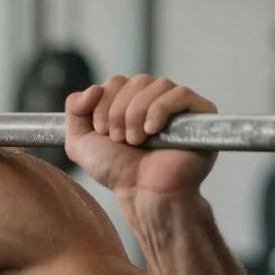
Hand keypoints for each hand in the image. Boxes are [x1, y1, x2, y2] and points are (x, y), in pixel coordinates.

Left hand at [64, 74, 217, 197]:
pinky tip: (152, 130)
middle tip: (119, 139)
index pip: (116, 81)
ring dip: (137, 113)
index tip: (102, 131)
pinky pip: (180, 94)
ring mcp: (178, 106)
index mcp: (130, 102)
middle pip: (134, 81)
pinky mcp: (200, 114)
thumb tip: (94, 87)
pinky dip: (160, 109)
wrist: (143, 194)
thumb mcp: (80, 141)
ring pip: (156, 84)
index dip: (104, 102)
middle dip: (119, 110)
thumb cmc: (118, 171)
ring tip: (135, 140)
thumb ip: (74, 110)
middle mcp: (154, 100)